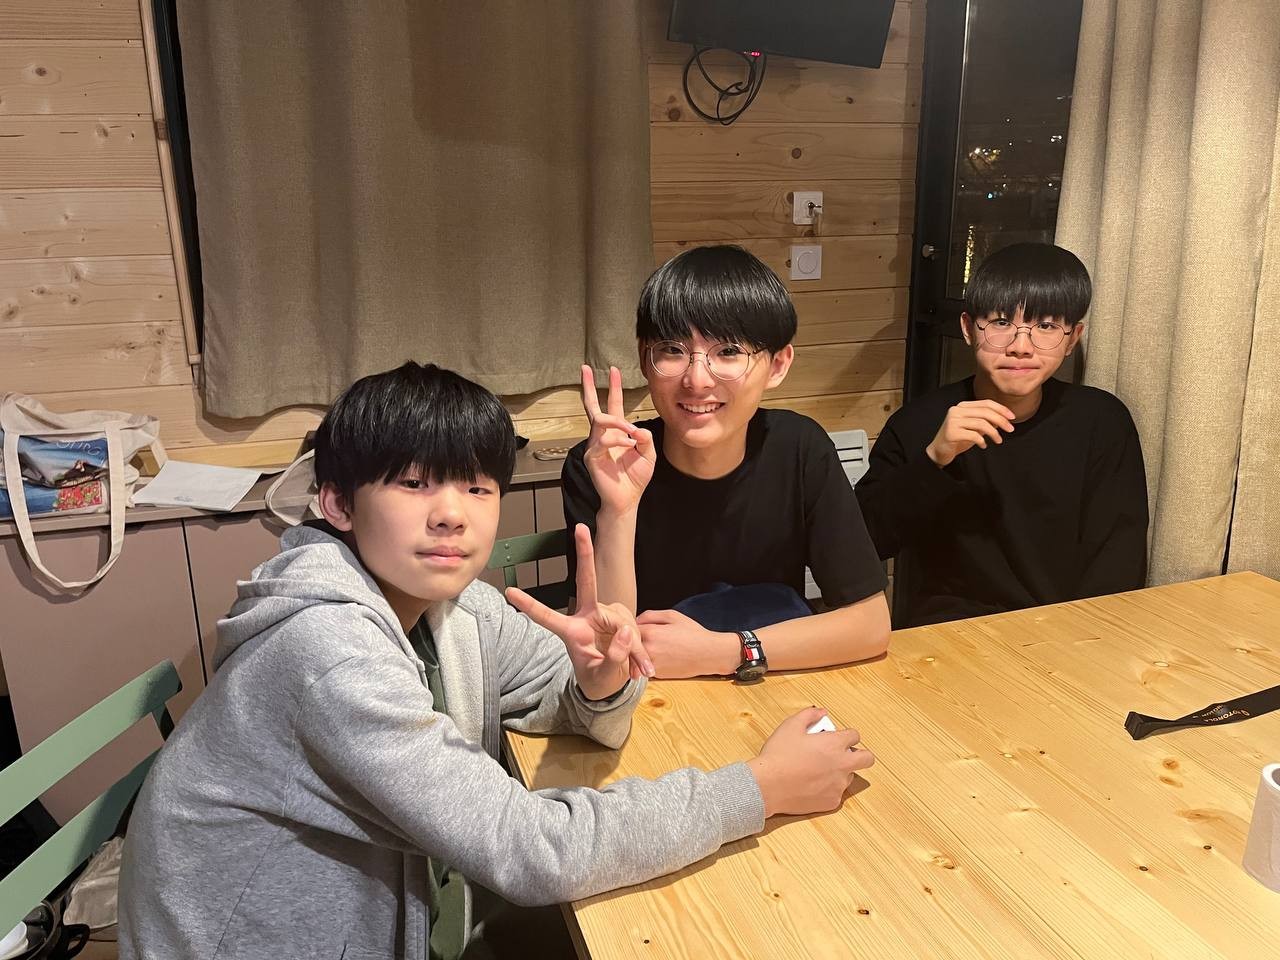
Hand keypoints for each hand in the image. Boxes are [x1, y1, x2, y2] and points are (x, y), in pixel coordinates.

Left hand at [506, 524, 654, 698]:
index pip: (547, 617)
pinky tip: (643, 667)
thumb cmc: (598, 680)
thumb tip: (625, 632)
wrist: (612, 684)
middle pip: (586, 581)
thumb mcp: (603, 676)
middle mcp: (587, 617)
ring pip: (621, 620)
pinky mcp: (621, 618)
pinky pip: (633, 628)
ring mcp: (605, 615)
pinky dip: (640, 649)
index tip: (510, 591)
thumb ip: (614, 657)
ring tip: (638, 670)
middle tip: (580, 528)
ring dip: (633, 646)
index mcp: (571, 632)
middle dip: (584, 553)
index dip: (529, 605)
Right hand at [581, 365, 654, 516]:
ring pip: (602, 420)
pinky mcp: (591, 456)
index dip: (614, 387)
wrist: (627, 499)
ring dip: (619, 422)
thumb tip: (636, 427)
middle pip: (593, 406)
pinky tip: (628, 446)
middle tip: (585, 368)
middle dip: (588, 386)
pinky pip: (603, 440)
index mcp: (617, 432)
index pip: (613, 405)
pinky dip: (618, 440)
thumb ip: (645, 438)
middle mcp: (603, 436)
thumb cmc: (635, 478)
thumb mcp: (648, 454)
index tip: (613, 370)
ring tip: (631, 432)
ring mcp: (595, 445)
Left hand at [636, 608, 738, 677]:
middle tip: (642, 638)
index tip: (634, 627)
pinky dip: (646, 662)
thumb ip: (649, 616)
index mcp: (650, 633)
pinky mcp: (657, 675)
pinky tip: (660, 656)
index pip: (627, 629)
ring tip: (655, 647)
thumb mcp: (672, 616)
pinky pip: (644, 666)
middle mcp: (648, 650)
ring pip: (635, 658)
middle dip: (631, 642)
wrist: (709, 654)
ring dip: (637, 653)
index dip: (629, 627)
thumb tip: (634, 621)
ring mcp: (652, 665)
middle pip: (628, 646)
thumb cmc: (693, 633)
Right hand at [746, 708, 874, 817]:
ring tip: (819, 770)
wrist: (768, 785)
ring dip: (841, 771)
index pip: (855, 735)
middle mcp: (842, 764)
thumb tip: (821, 712)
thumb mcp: (790, 726)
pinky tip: (811, 785)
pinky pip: (836, 793)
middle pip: (867, 759)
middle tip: (844, 754)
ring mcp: (838, 785)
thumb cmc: (778, 755)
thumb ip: (809, 715)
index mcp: (834, 744)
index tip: (837, 738)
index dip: (846, 735)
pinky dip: (828, 789)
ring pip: (850, 776)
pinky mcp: (832, 802)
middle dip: (861, 754)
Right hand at [925, 399, 1015, 466]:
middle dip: (1001, 421)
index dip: (1001, 409)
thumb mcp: (974, 427)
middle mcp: (956, 410)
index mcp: (962, 406)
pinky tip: (983, 445)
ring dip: (994, 433)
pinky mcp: (951, 433)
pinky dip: (982, 441)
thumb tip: (1003, 419)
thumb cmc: (958, 438)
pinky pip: (973, 435)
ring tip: (998, 440)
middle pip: (985, 412)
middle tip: (1010, 429)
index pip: (986, 403)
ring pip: (981, 423)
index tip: (1012, 417)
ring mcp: (953, 421)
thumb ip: (985, 420)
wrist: (939, 451)